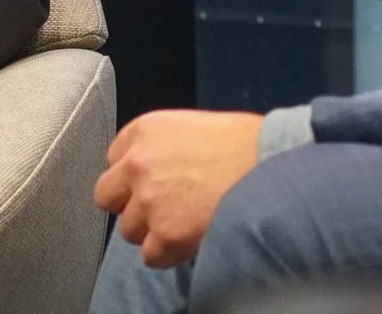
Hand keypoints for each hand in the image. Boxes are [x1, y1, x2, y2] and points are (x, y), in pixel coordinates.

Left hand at [94, 110, 261, 267]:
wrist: (273, 165)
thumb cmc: (247, 143)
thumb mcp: (195, 126)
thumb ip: (164, 147)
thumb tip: (159, 169)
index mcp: (144, 130)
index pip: (114, 159)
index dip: (134, 175)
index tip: (153, 181)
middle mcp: (138, 163)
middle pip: (107, 195)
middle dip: (130, 204)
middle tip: (160, 208)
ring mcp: (149, 200)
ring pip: (129, 230)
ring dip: (153, 230)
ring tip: (185, 222)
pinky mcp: (165, 233)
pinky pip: (150, 255)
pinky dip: (168, 253)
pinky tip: (189, 240)